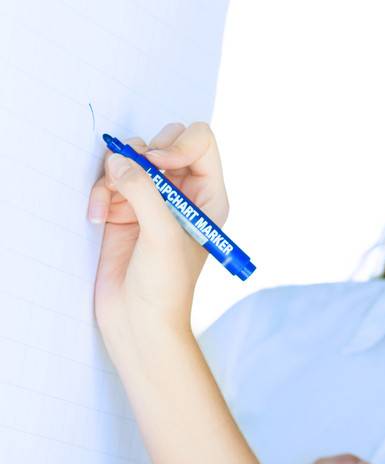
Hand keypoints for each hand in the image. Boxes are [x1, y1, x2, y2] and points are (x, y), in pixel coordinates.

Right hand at [88, 122, 230, 338]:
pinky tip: (97, 218)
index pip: (201, 142)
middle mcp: (182, 195)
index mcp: (208, 197)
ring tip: (108, 206)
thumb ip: (144, 191)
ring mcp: (152, 202)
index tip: (158, 162)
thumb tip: (119, 159)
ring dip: (114, 175)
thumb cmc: (165, 286)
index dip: (178, 142)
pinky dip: (99, 193)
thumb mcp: (162, 234)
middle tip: (130, 175)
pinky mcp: (124, 211)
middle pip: (164, 142)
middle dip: (142, 152)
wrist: (138, 322)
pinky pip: (109, 181)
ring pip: (131, 159)